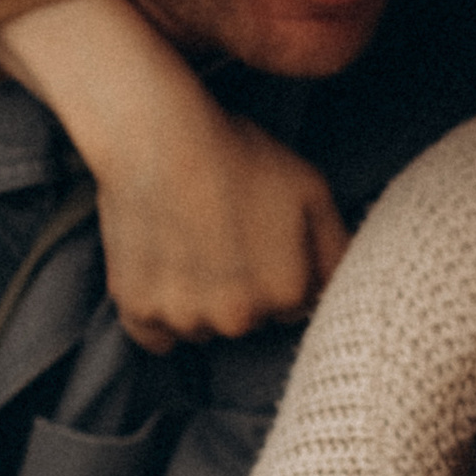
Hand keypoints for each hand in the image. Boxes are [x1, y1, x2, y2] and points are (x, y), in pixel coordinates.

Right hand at [0, 0, 349, 347]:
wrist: (158, 138)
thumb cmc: (237, 156)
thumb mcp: (310, 189)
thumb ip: (335, 247)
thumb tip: (338, 287)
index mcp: (285, 293)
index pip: (291, 307)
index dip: (277, 272)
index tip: (257, 240)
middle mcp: (237, 318)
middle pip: (246, 322)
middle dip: (239, 293)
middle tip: (220, 237)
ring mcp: (184, 317)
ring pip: (200, 328)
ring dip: (197, 305)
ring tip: (187, 248)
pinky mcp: (137, 310)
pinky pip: (154, 337)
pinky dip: (156, 316)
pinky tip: (161, 275)